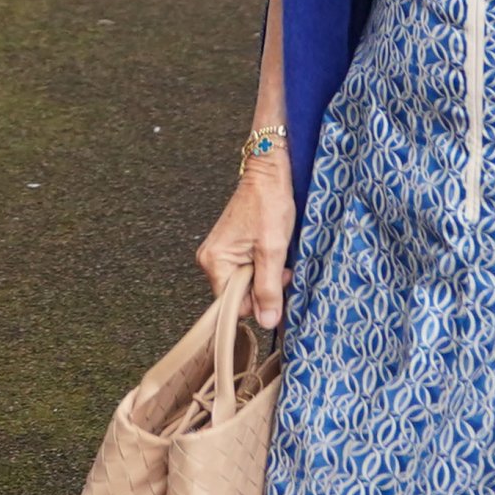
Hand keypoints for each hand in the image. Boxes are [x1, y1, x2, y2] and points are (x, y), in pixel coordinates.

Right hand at [197, 155, 294, 328]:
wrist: (269, 173)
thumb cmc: (269, 204)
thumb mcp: (274, 250)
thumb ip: (269, 287)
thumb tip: (267, 321)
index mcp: (215, 262)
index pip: (233, 305)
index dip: (259, 301)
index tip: (278, 281)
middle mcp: (211, 259)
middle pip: (239, 294)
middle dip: (265, 287)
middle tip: (283, 267)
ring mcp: (220, 252)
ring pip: (245, 281)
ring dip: (266, 275)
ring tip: (280, 255)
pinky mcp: (231, 245)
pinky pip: (246, 268)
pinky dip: (263, 264)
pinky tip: (273, 250)